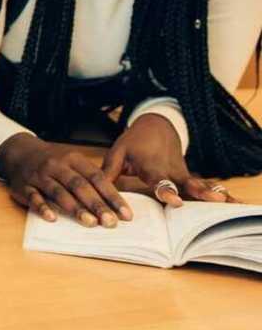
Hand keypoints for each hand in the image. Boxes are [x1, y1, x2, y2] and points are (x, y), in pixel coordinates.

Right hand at [0, 133, 131, 226]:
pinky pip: (34, 197)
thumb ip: (90, 179)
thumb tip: (115, 205)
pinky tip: (52, 218)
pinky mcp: (25, 186)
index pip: (96, 178)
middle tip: (110, 222)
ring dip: (75, 208)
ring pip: (58, 192)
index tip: (126, 214)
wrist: (20, 152)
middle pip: (79, 185)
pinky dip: (43, 207)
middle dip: (96, 204)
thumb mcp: (72, 163)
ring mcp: (40, 175)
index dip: (112, 196)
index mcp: (73, 160)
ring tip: (90, 223)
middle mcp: (57, 166)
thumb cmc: (53, 163)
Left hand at [103, 113, 235, 207]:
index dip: (165, 190)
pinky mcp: (189, 177)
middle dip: (197, 192)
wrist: (157, 126)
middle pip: (184, 184)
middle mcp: (170, 171)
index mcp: (151, 165)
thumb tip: (96, 192)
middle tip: (211, 200)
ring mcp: (183, 174)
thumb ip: (109, 172)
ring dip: (212, 193)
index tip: (174, 200)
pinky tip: (233, 204)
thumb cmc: (133, 142)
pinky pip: (203, 188)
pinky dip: (217, 194)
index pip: (158, 180)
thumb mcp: (118, 152)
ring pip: (198, 185)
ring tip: (227, 202)